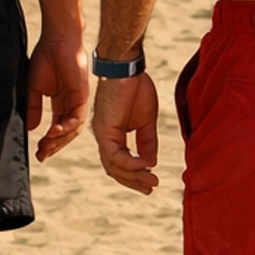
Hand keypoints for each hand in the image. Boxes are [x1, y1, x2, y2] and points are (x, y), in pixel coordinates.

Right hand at [26, 31, 88, 160]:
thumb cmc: (45, 57)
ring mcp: (78, 101)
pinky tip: (53, 132)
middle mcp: (71, 104)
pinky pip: (77, 118)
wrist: (56, 39)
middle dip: (54, 146)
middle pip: (65, 133)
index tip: (38, 153)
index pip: (56, 128)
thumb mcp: (34, 88)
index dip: (48, 142)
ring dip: (58, 140)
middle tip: (42, 155)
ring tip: (45, 146)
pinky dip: (65, 127)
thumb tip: (29, 128)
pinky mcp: (83, 96)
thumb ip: (33, 108)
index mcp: (60, 103)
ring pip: (72, 129)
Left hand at [93, 71, 159, 193]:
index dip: (135, 177)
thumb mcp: (146, 121)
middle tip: (151, 188)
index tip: (151, 183)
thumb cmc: (136, 87)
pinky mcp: (104, 128)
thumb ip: (147, 142)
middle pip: (114, 169)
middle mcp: (104, 137)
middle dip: (133, 181)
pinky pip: (114, 154)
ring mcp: (102, 133)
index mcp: (113, 135)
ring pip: (113, 166)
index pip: (119, 164)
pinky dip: (130, 163)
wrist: (128, 67)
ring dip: (133, 176)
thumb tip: (150, 164)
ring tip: (151, 180)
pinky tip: (144, 165)